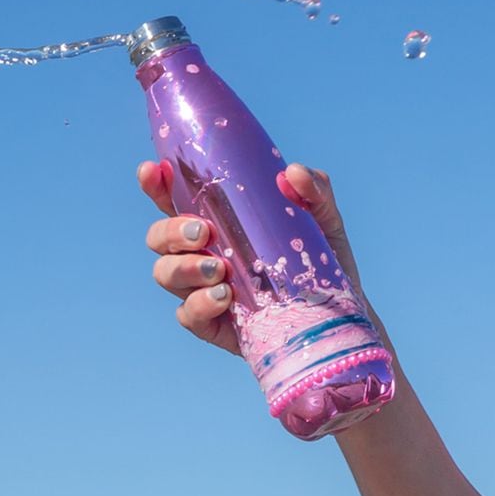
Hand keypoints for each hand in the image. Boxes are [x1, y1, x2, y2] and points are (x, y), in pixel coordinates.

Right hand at [136, 159, 371, 358]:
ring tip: (220, 269)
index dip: (156, 184)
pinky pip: (188, 315)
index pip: (173, 199)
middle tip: (203, 233)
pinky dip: (199, 304)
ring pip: (165, 273)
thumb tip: (291, 173)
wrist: (339, 319)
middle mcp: (202, 254)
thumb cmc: (324, 264)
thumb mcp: (324, 223)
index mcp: (218, 223)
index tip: (155, 170)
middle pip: (159, 237)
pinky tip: (224, 298)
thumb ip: (314, 192)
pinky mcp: (214, 325)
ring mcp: (203, 290)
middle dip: (170, 231)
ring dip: (183, 267)